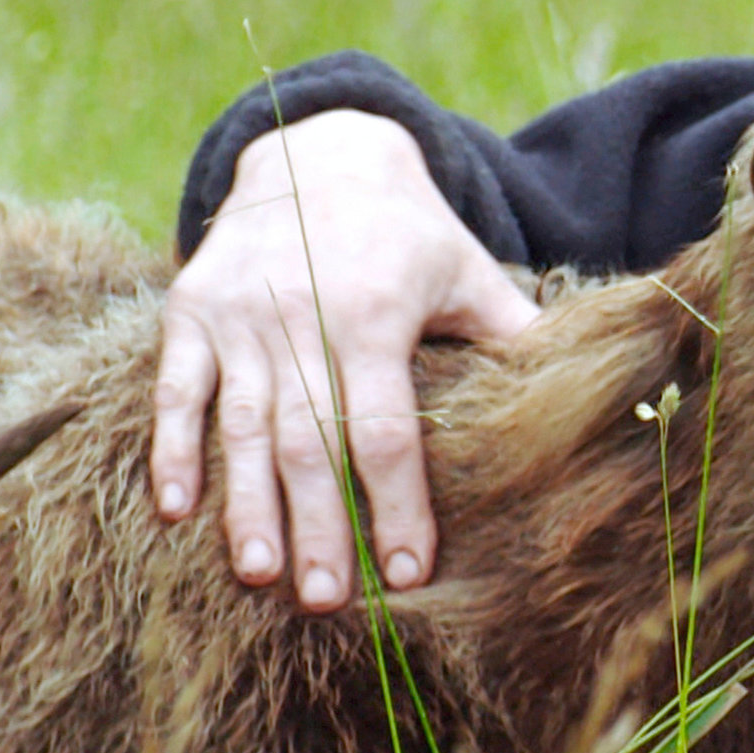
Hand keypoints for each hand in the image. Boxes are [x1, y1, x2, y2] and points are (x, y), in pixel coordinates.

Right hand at [152, 110, 541, 609]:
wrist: (318, 151)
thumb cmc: (409, 230)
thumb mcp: (467, 269)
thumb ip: (512, 332)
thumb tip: (582, 395)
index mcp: (375, 314)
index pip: (387, 429)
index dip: (398, 503)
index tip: (406, 571)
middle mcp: (301, 316)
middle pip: (309, 441)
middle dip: (317, 525)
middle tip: (324, 602)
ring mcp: (240, 315)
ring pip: (240, 426)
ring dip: (246, 505)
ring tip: (259, 574)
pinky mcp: (191, 310)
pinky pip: (175, 390)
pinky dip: (172, 449)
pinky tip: (174, 511)